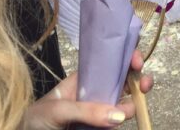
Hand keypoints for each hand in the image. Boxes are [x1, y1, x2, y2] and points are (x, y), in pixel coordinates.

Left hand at [23, 51, 152, 129]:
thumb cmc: (33, 120)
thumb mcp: (58, 109)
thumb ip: (87, 110)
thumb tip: (121, 114)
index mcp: (84, 78)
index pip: (110, 61)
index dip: (126, 57)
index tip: (137, 61)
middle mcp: (94, 92)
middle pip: (123, 81)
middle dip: (138, 79)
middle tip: (146, 85)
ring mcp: (97, 112)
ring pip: (123, 103)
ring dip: (134, 102)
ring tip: (133, 109)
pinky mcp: (98, 129)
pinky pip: (115, 123)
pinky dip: (123, 119)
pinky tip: (125, 118)